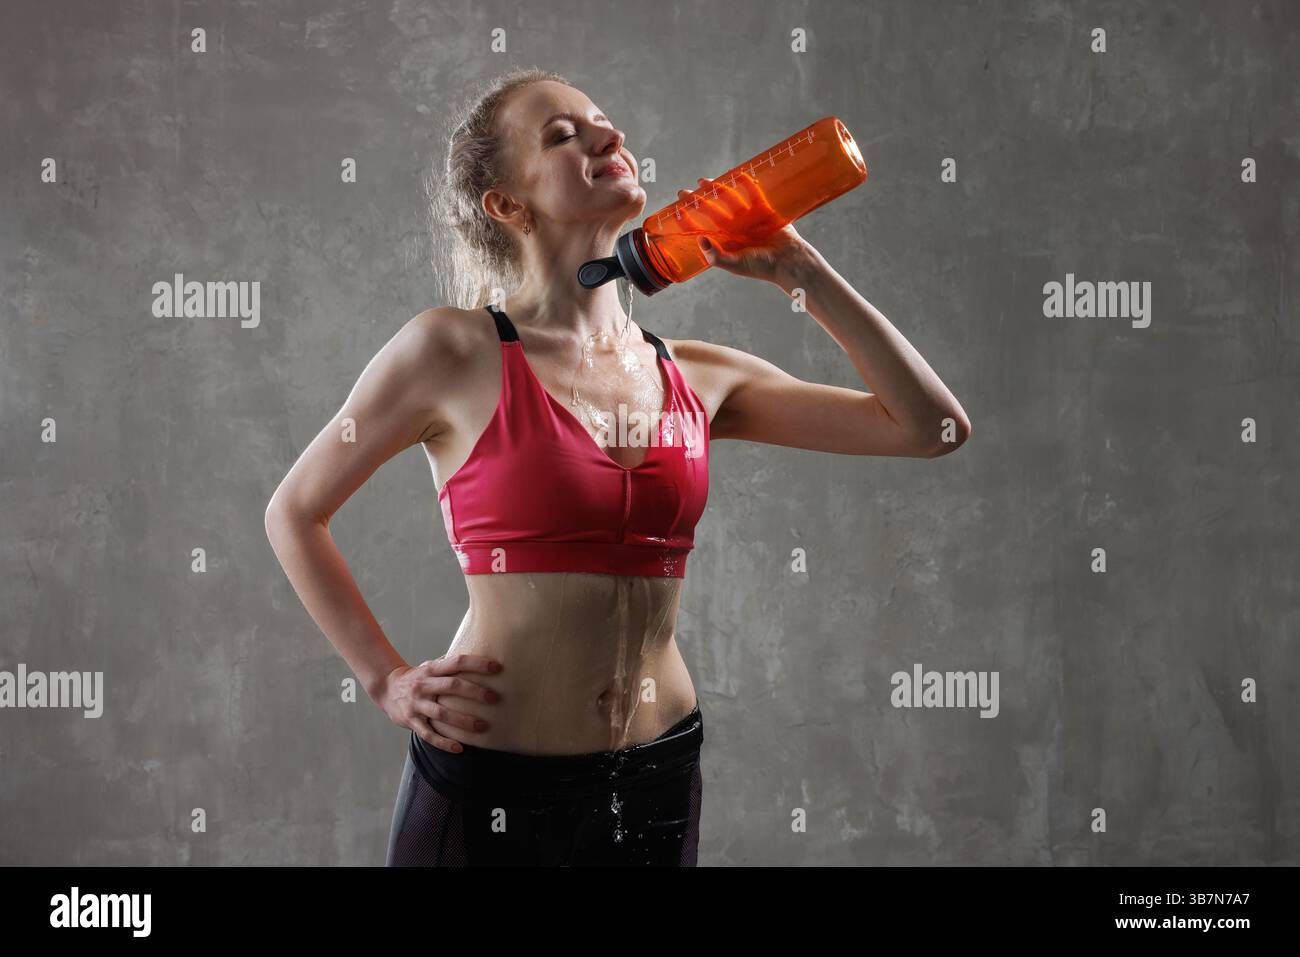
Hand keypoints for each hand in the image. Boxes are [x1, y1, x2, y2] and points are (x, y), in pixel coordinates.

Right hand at [376, 655, 502, 752]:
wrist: (386, 688)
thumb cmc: (418, 677)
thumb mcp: (431, 666)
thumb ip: (450, 664)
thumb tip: (479, 655)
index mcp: (431, 669)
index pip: (456, 662)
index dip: (477, 664)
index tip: (497, 668)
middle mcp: (424, 685)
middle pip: (452, 686)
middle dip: (475, 692)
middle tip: (495, 698)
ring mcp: (417, 704)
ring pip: (441, 713)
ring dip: (463, 720)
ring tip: (482, 726)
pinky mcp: (411, 721)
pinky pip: (428, 734)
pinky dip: (443, 743)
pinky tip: (459, 748)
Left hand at [675, 171, 810, 284]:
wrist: (789, 261)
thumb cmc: (762, 267)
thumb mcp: (735, 265)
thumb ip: (715, 256)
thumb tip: (699, 239)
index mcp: (725, 242)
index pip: (702, 229)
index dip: (689, 222)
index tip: (675, 213)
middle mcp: (734, 229)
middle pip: (711, 212)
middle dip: (697, 202)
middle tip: (682, 193)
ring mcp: (748, 219)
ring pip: (728, 200)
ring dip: (716, 189)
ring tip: (702, 181)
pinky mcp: (763, 211)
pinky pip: (753, 194)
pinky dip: (747, 184)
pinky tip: (737, 174)